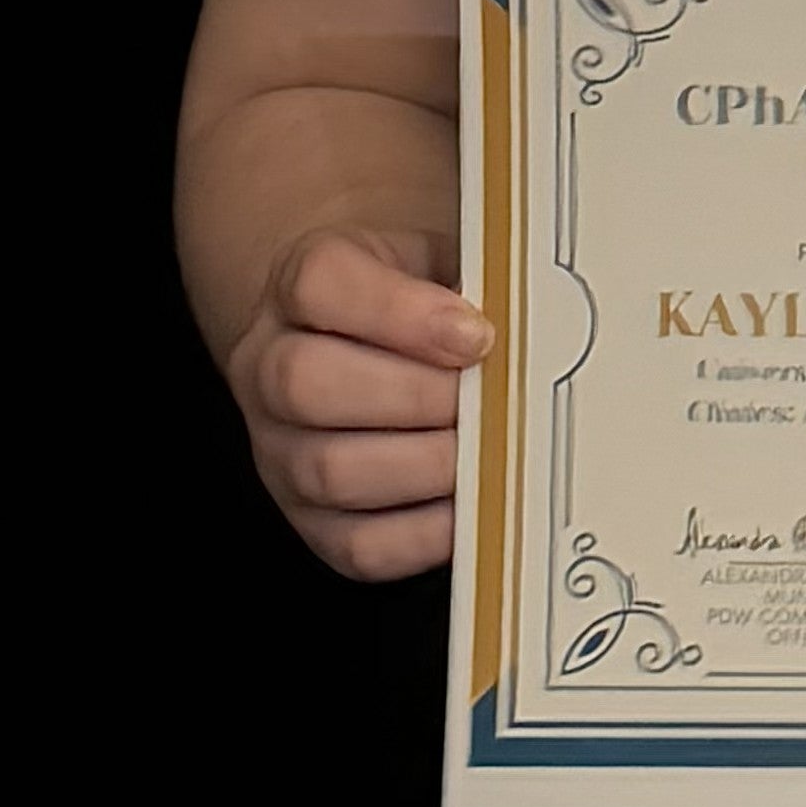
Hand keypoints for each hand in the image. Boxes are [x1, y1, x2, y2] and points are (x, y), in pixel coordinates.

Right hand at [225, 223, 487, 580]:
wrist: (348, 343)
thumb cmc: (410, 304)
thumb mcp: (435, 260)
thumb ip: (472, 278)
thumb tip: (535, 323)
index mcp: (302, 287)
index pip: (320, 285)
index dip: (401, 312)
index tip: (478, 334)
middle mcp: (269, 368)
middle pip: (308, 383)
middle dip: (419, 396)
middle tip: (491, 399)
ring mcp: (281, 453)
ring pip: (332, 471)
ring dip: (428, 465)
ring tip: (491, 450)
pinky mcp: (312, 524)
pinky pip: (360, 546)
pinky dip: (428, 533)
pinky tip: (473, 502)